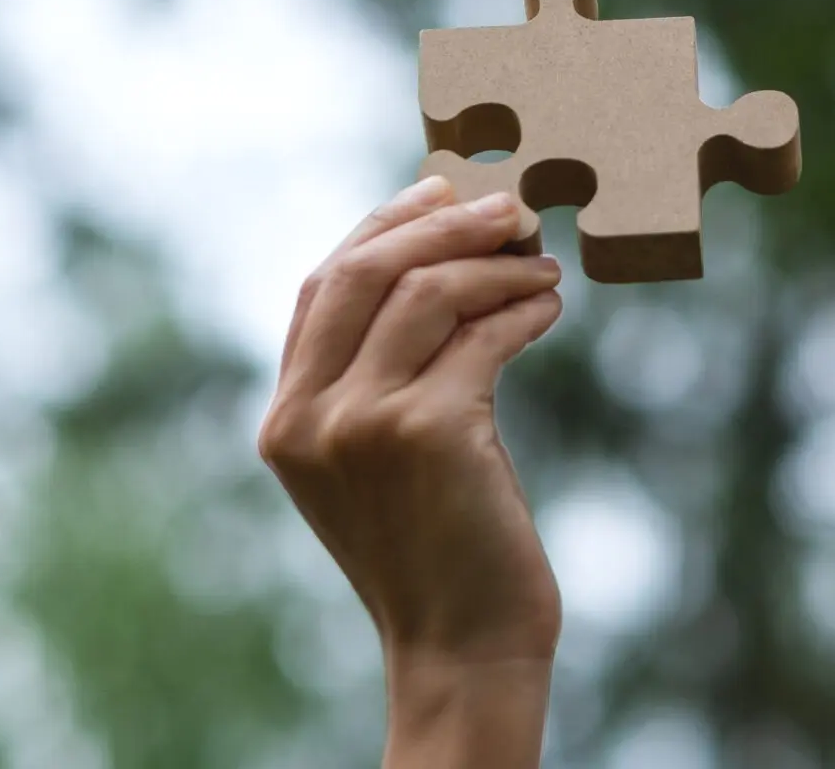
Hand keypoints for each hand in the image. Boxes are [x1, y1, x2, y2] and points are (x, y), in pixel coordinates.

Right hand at [258, 177, 564, 764]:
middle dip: (443, 221)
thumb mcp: (376, 457)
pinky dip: (524, 309)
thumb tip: (435, 253)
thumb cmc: (438, 545)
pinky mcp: (428, 431)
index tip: (443, 189)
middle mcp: (309, 417)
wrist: (463, 645)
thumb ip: (375, 374)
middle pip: (367, 267)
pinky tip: (550, 307)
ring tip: (542, 266)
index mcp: (284, 420)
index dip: (384, 224)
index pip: (324, 284)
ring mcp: (362, 423)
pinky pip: (484, 335)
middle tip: (512, 207)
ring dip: (497, 265)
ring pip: (429, 290)